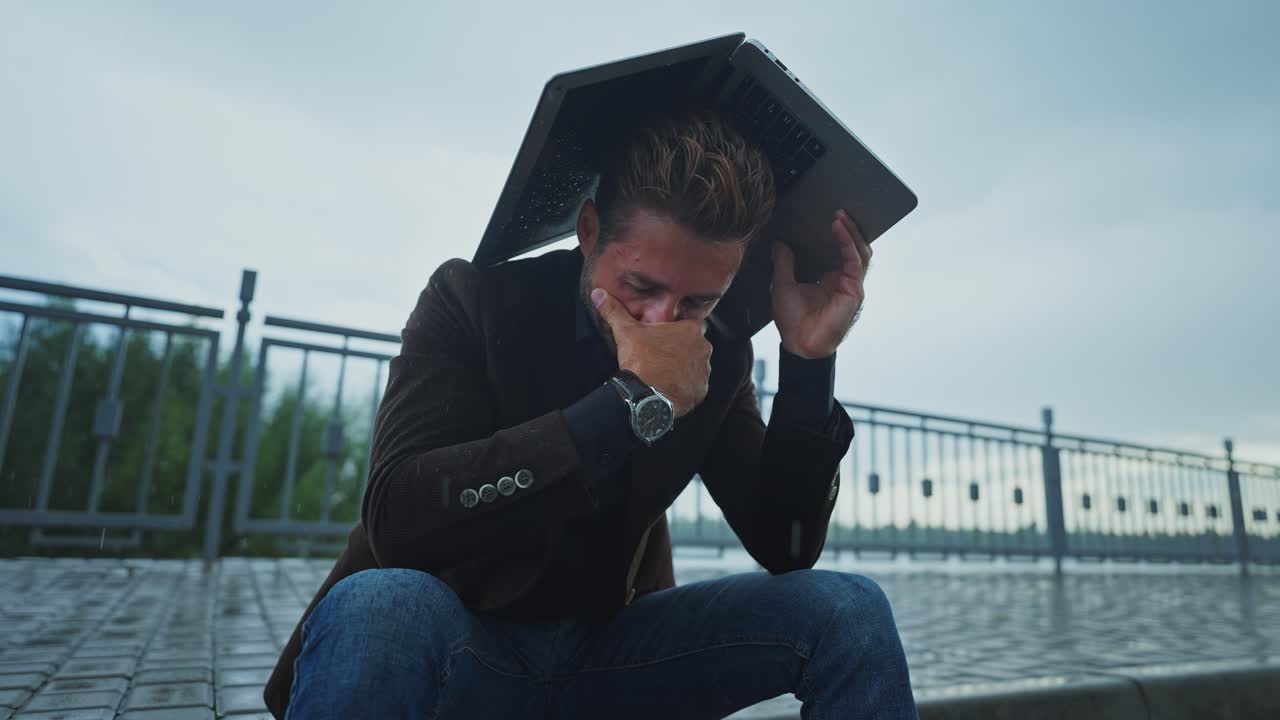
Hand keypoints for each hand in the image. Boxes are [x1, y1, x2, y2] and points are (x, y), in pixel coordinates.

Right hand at [592, 288, 709, 416]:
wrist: (646, 396)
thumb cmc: (641, 361)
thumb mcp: (625, 332)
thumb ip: (614, 311)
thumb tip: (598, 294)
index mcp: (691, 330)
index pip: (691, 323)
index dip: (678, 329)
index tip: (666, 336)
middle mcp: (703, 349)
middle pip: (694, 345)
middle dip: (682, 349)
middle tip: (662, 354)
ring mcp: (704, 371)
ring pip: (696, 365)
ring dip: (684, 367)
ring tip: (664, 372)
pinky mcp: (701, 390)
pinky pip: (696, 385)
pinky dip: (685, 385)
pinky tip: (670, 385)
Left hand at [771, 209, 870, 358]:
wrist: (799, 345)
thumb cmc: (793, 322)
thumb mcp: (782, 284)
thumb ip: (783, 263)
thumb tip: (779, 242)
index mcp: (830, 278)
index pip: (839, 250)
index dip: (836, 233)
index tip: (825, 215)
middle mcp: (844, 280)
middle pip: (853, 247)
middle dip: (847, 227)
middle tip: (837, 208)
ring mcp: (851, 285)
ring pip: (859, 250)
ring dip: (849, 231)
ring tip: (838, 214)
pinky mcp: (854, 290)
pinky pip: (855, 260)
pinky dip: (847, 242)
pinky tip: (838, 229)